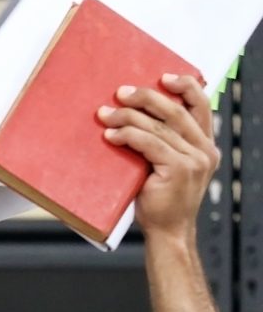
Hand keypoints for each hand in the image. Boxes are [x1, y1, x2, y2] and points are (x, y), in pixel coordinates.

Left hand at [96, 74, 219, 238]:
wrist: (167, 233)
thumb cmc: (161, 202)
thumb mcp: (168, 168)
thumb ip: (166, 144)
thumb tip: (139, 116)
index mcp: (206, 147)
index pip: (201, 105)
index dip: (184, 86)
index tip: (162, 77)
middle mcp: (205, 151)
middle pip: (175, 111)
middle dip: (145, 98)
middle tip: (120, 93)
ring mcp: (194, 160)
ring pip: (159, 126)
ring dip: (128, 117)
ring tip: (105, 115)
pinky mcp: (179, 169)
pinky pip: (149, 143)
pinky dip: (127, 136)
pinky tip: (110, 135)